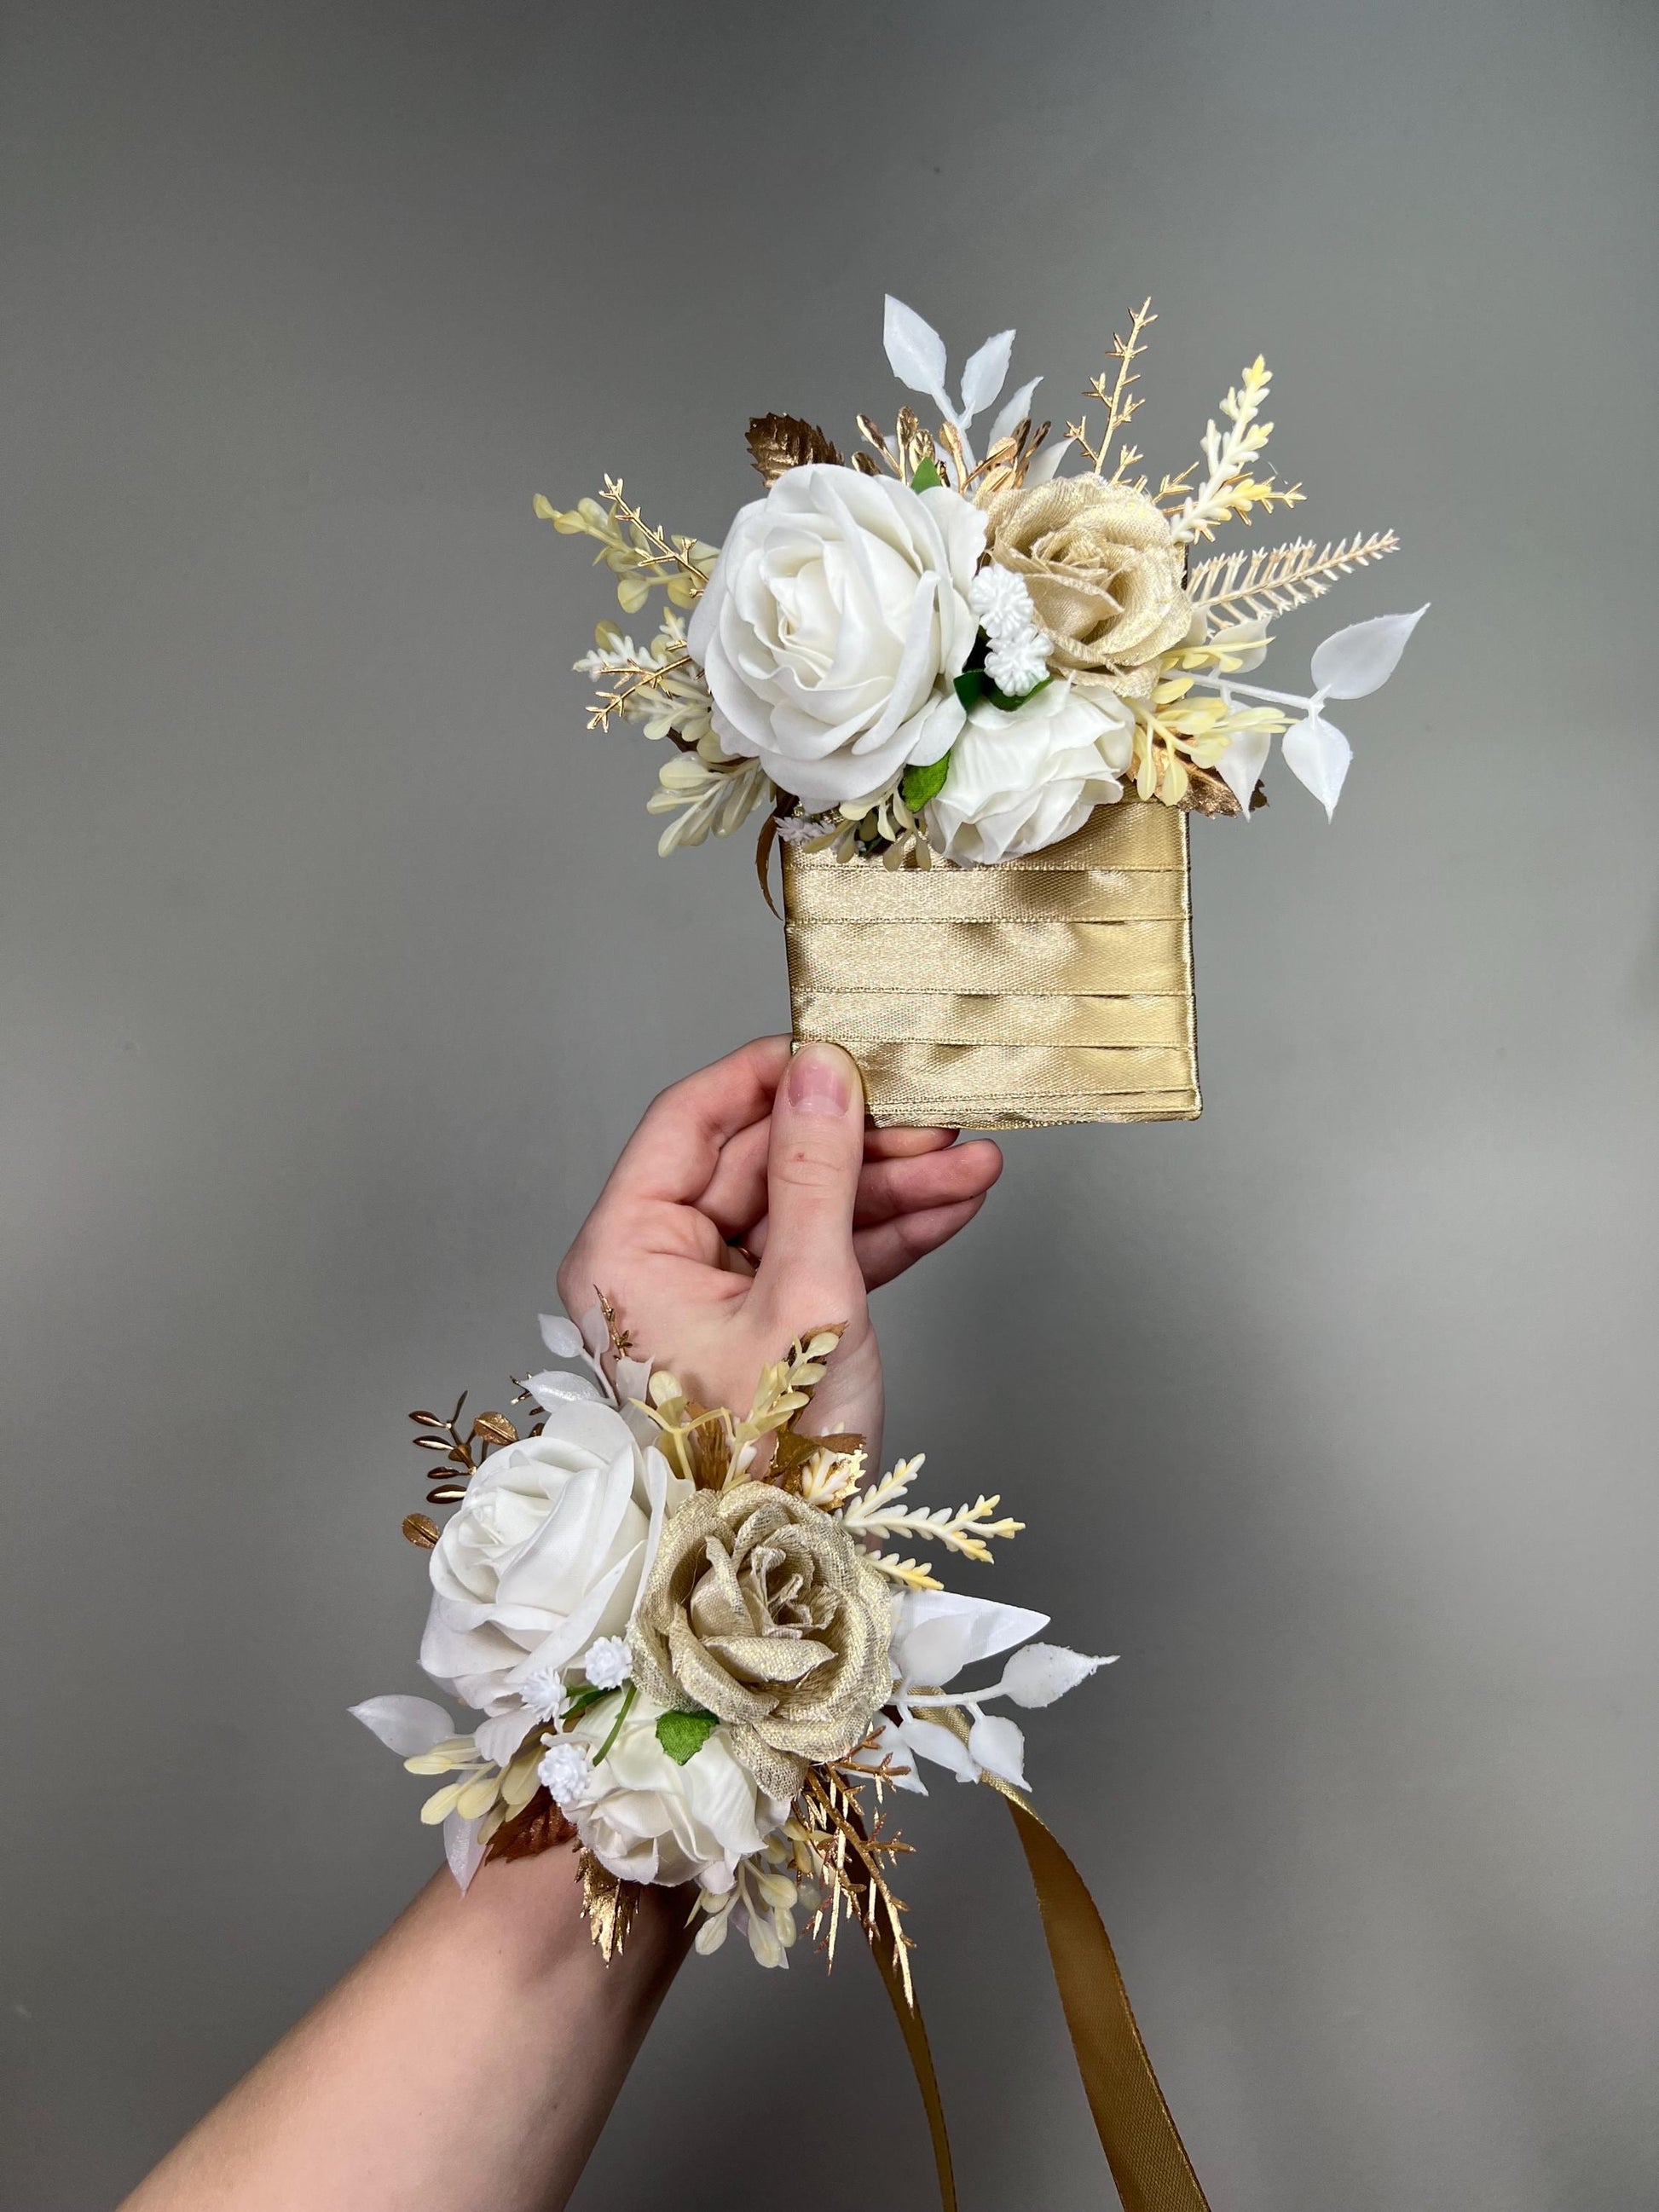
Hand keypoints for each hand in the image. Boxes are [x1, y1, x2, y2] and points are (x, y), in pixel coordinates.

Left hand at [555, 1036, 1001, 1461]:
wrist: (785, 1576)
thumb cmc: (766, 1460)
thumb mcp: (805, 1297)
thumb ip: (818, 1173)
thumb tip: (824, 1071)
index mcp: (626, 1249)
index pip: (691, 1120)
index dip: (771, 1075)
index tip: (843, 1047)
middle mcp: (654, 1266)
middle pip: (759, 1163)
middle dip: (858, 1142)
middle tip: (936, 1119)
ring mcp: (709, 1299)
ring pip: (802, 1211)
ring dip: (889, 1188)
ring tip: (972, 1166)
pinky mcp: (759, 1329)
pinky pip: (819, 1259)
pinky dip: (883, 1238)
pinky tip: (950, 1205)